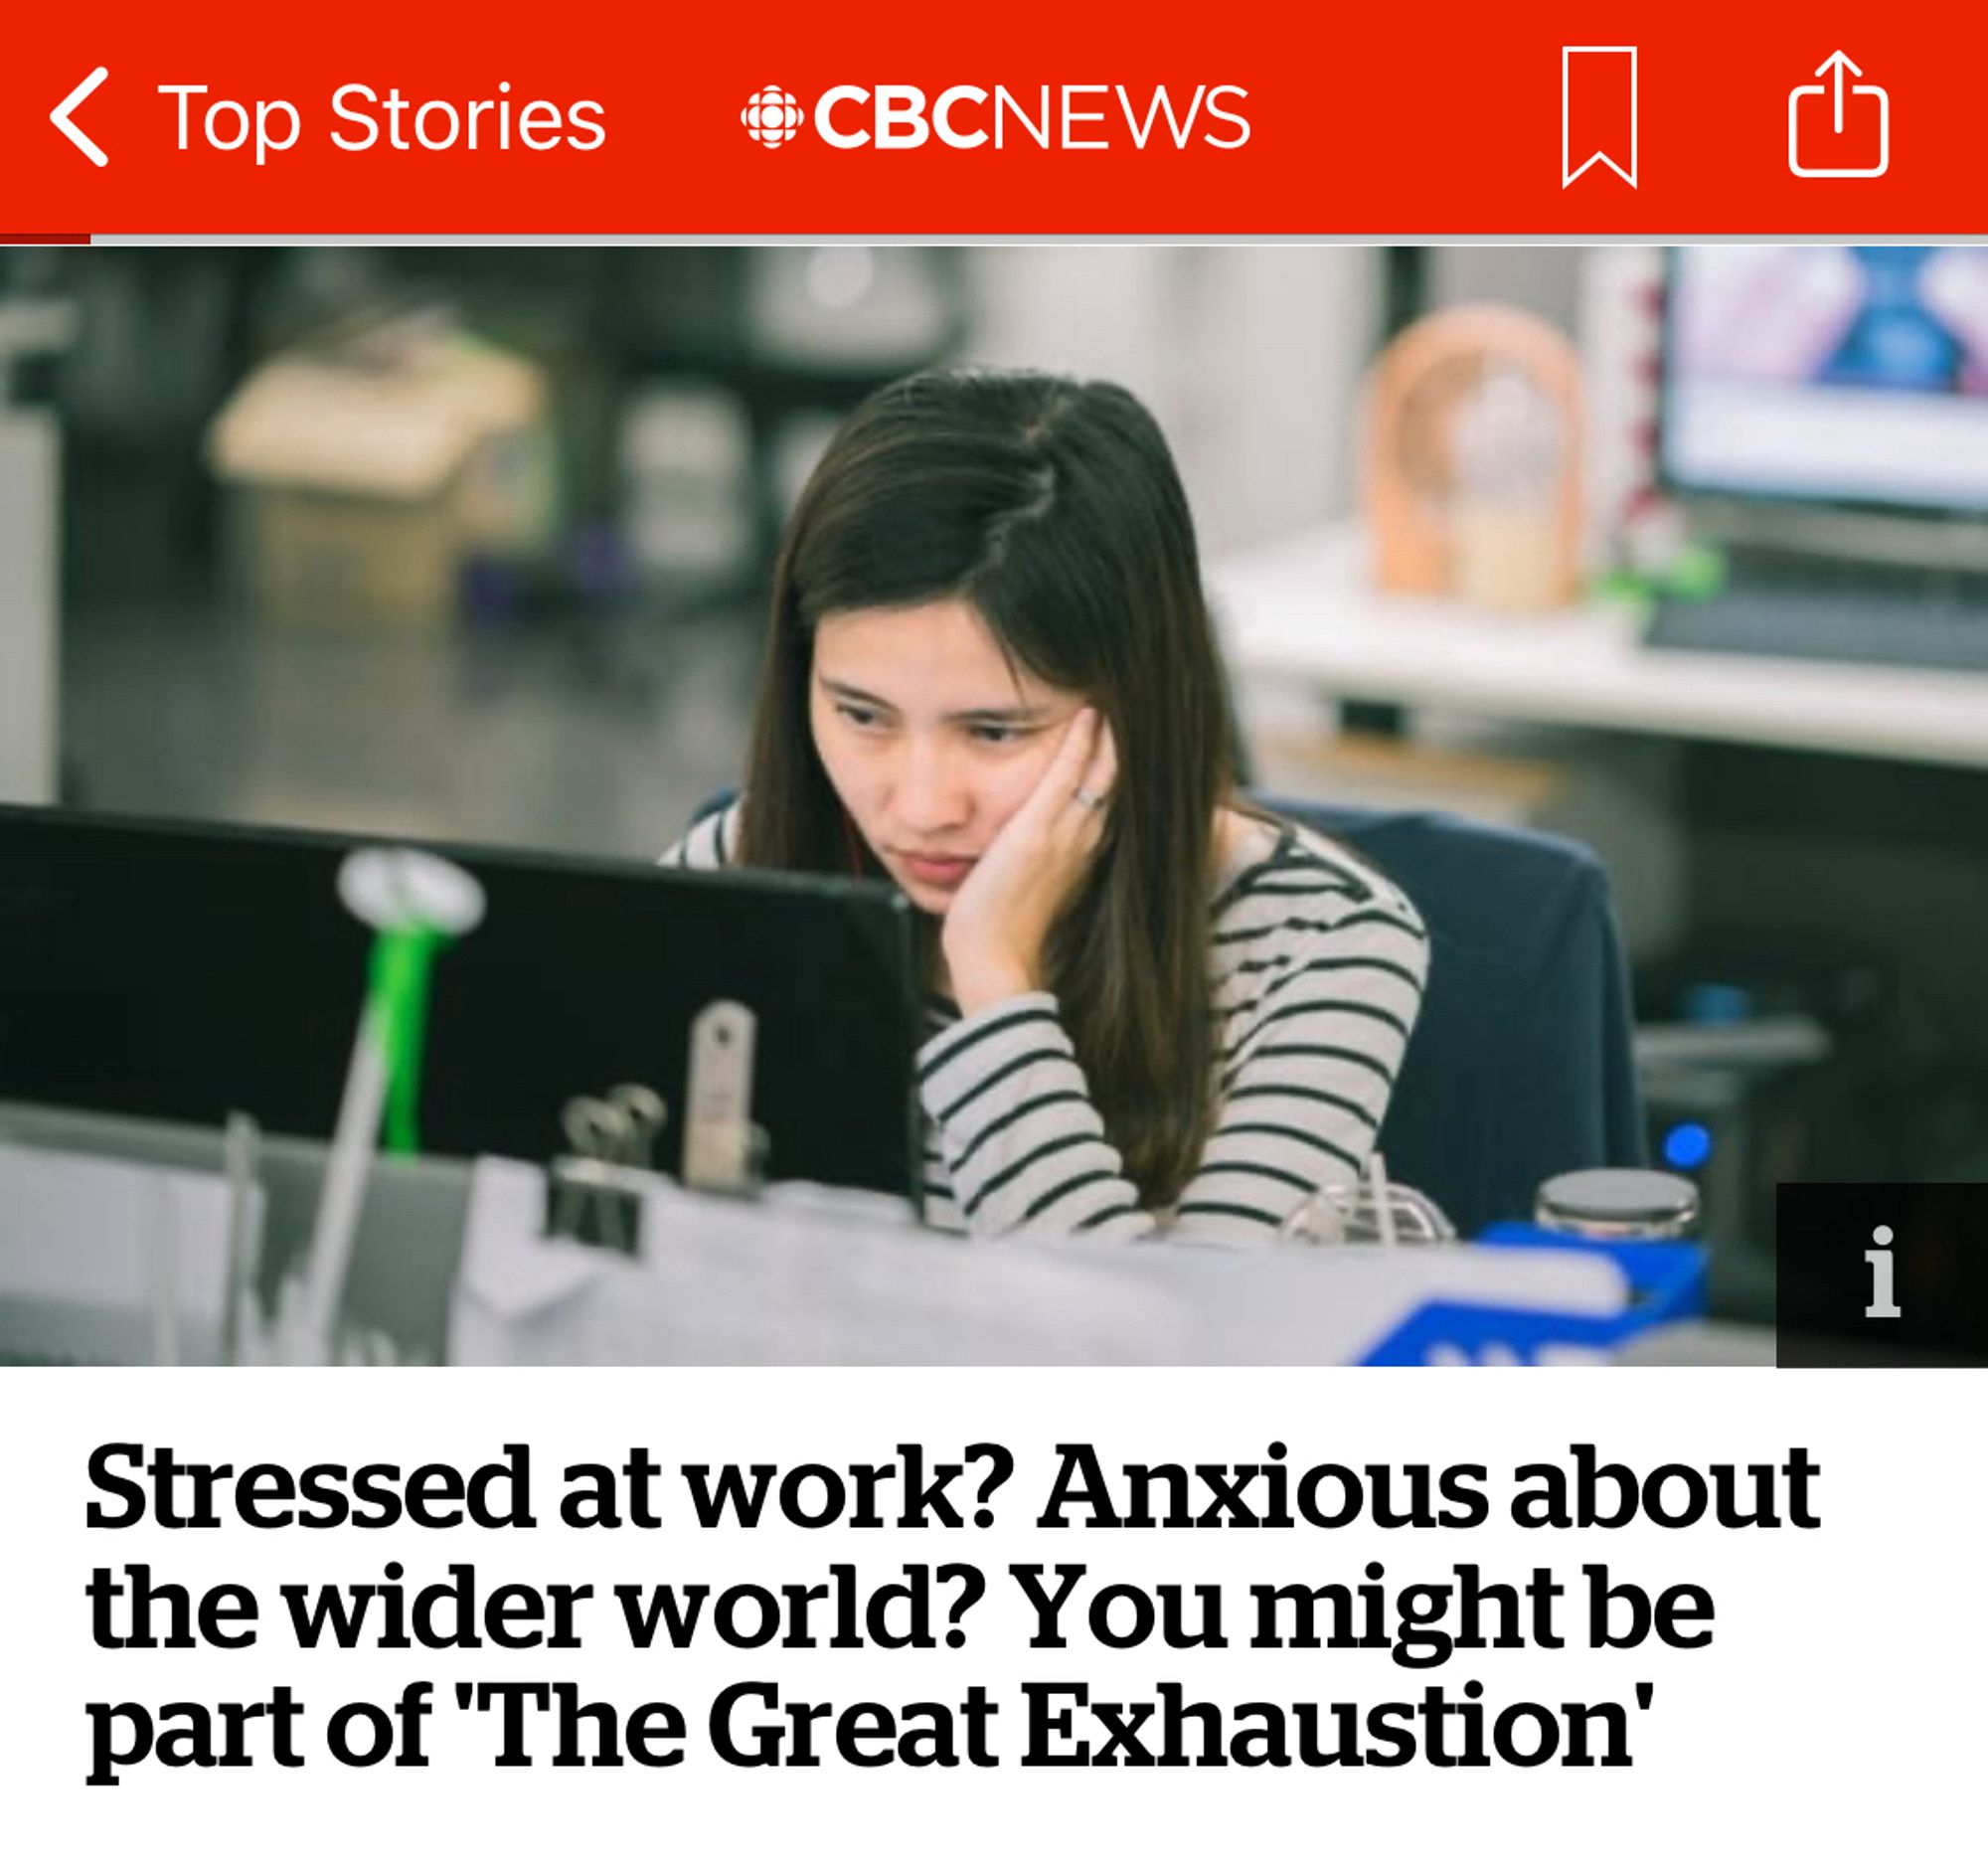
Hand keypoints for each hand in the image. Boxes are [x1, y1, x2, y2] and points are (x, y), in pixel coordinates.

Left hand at [941, 707, 1117, 1015]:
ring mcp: (1065, 837)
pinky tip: (1088, 714)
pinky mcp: (1037, 834)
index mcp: (1085, 855)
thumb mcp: (1032, 887)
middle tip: (1131, 700)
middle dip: (1126, 742)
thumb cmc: (1003, 931)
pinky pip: (1067, 778)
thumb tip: (1027, 847)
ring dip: (1110, 734)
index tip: (1125, 730)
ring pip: (1102, 773)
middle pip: (1117, 780)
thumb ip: (1041, 861)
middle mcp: (1086, 843)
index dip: (1120, 764)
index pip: (1110, 798)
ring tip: (1114, 696)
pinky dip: (1080, 744)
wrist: (992, 961)